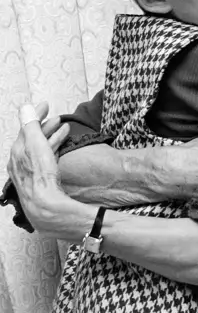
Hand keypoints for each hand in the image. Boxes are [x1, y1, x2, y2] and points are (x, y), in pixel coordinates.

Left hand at [7, 102, 71, 232]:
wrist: (46, 206)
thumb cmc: (41, 177)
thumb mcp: (36, 143)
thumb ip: (31, 124)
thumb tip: (26, 107)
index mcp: (17, 152)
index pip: (26, 128)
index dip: (36, 114)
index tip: (45, 105)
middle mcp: (20, 162)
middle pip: (33, 138)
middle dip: (45, 126)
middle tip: (57, 117)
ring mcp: (30, 173)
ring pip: (40, 149)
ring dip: (52, 136)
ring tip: (65, 129)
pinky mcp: (40, 182)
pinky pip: (45, 160)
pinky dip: (53, 149)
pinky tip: (61, 148)